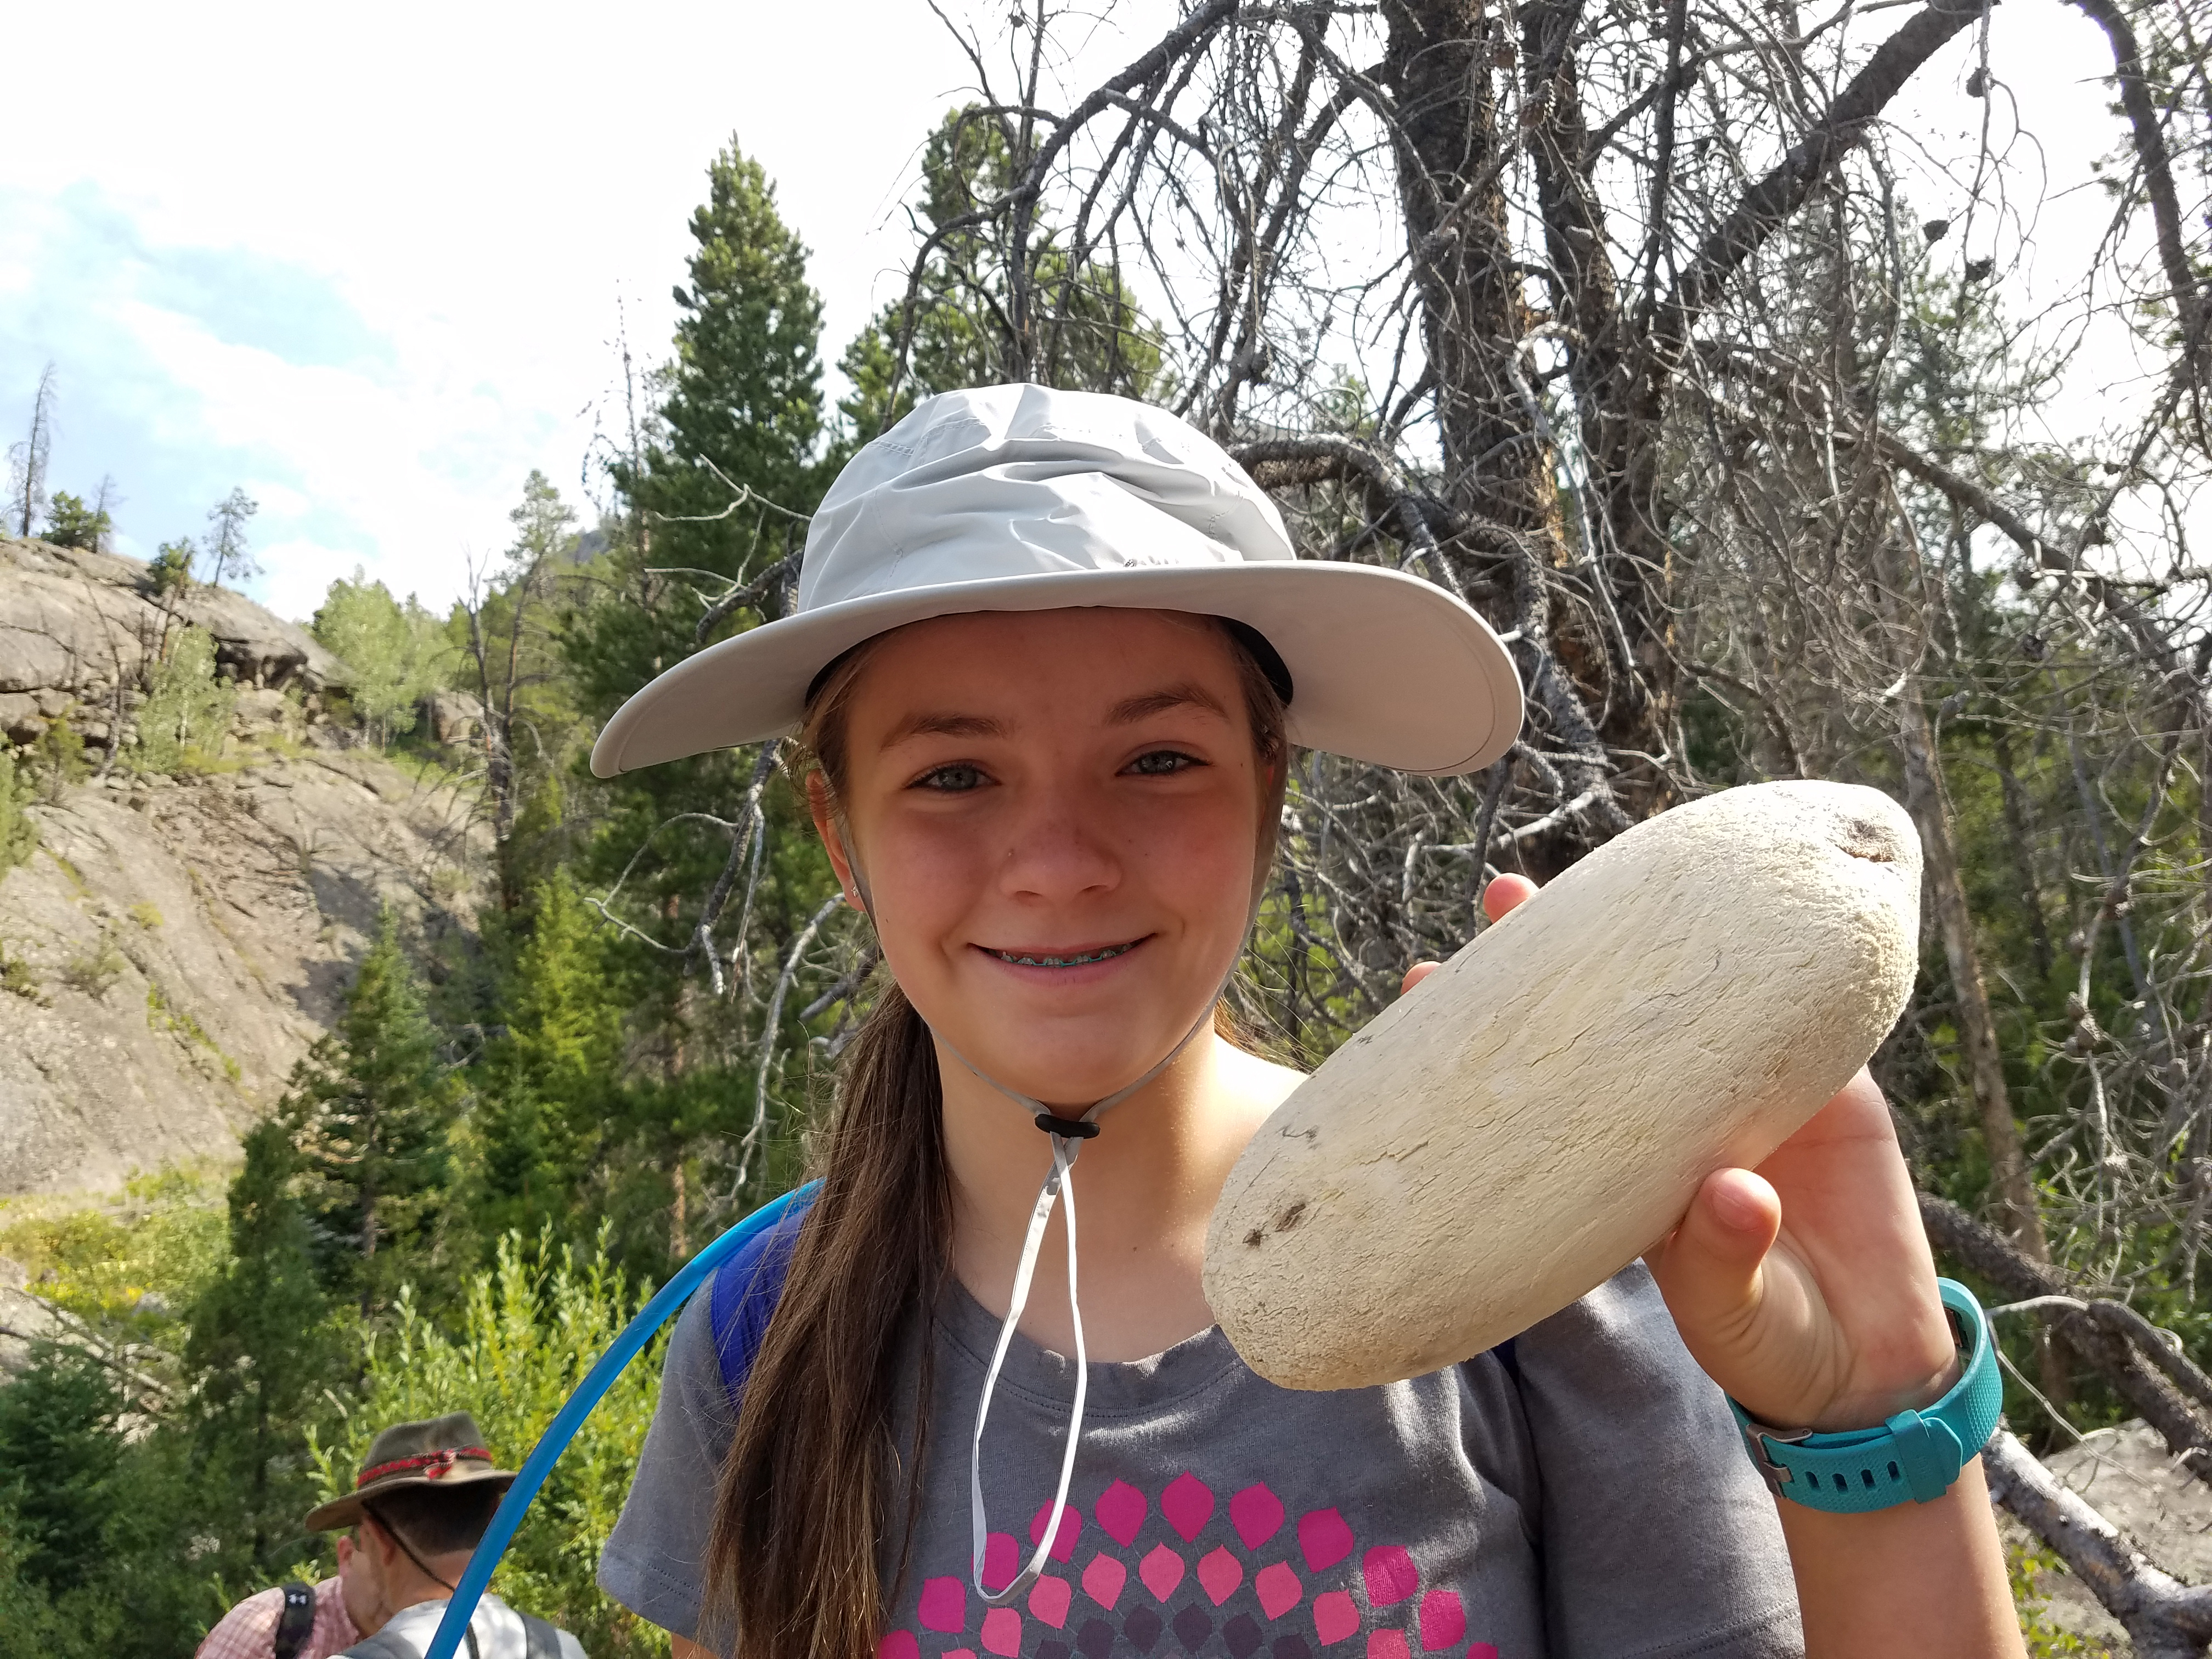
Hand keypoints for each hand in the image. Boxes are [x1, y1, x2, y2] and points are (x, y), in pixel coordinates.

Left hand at [1402, 873, 1957, 1431]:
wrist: (1870, 1358)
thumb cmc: (1774, 1340)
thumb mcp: (1736, 1317)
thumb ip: (1723, 1263)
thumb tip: (1730, 1192)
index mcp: (1615, 1168)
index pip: (1537, 1092)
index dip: (1482, 1037)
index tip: (1424, 978)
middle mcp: (1668, 1116)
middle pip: (1601, 1020)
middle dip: (1551, 955)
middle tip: (1502, 893)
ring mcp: (1743, 1091)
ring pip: (1687, 995)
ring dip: (1646, 934)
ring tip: (1593, 874)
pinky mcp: (1821, 1086)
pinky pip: (1793, 1009)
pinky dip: (1774, 956)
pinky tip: (1738, 894)